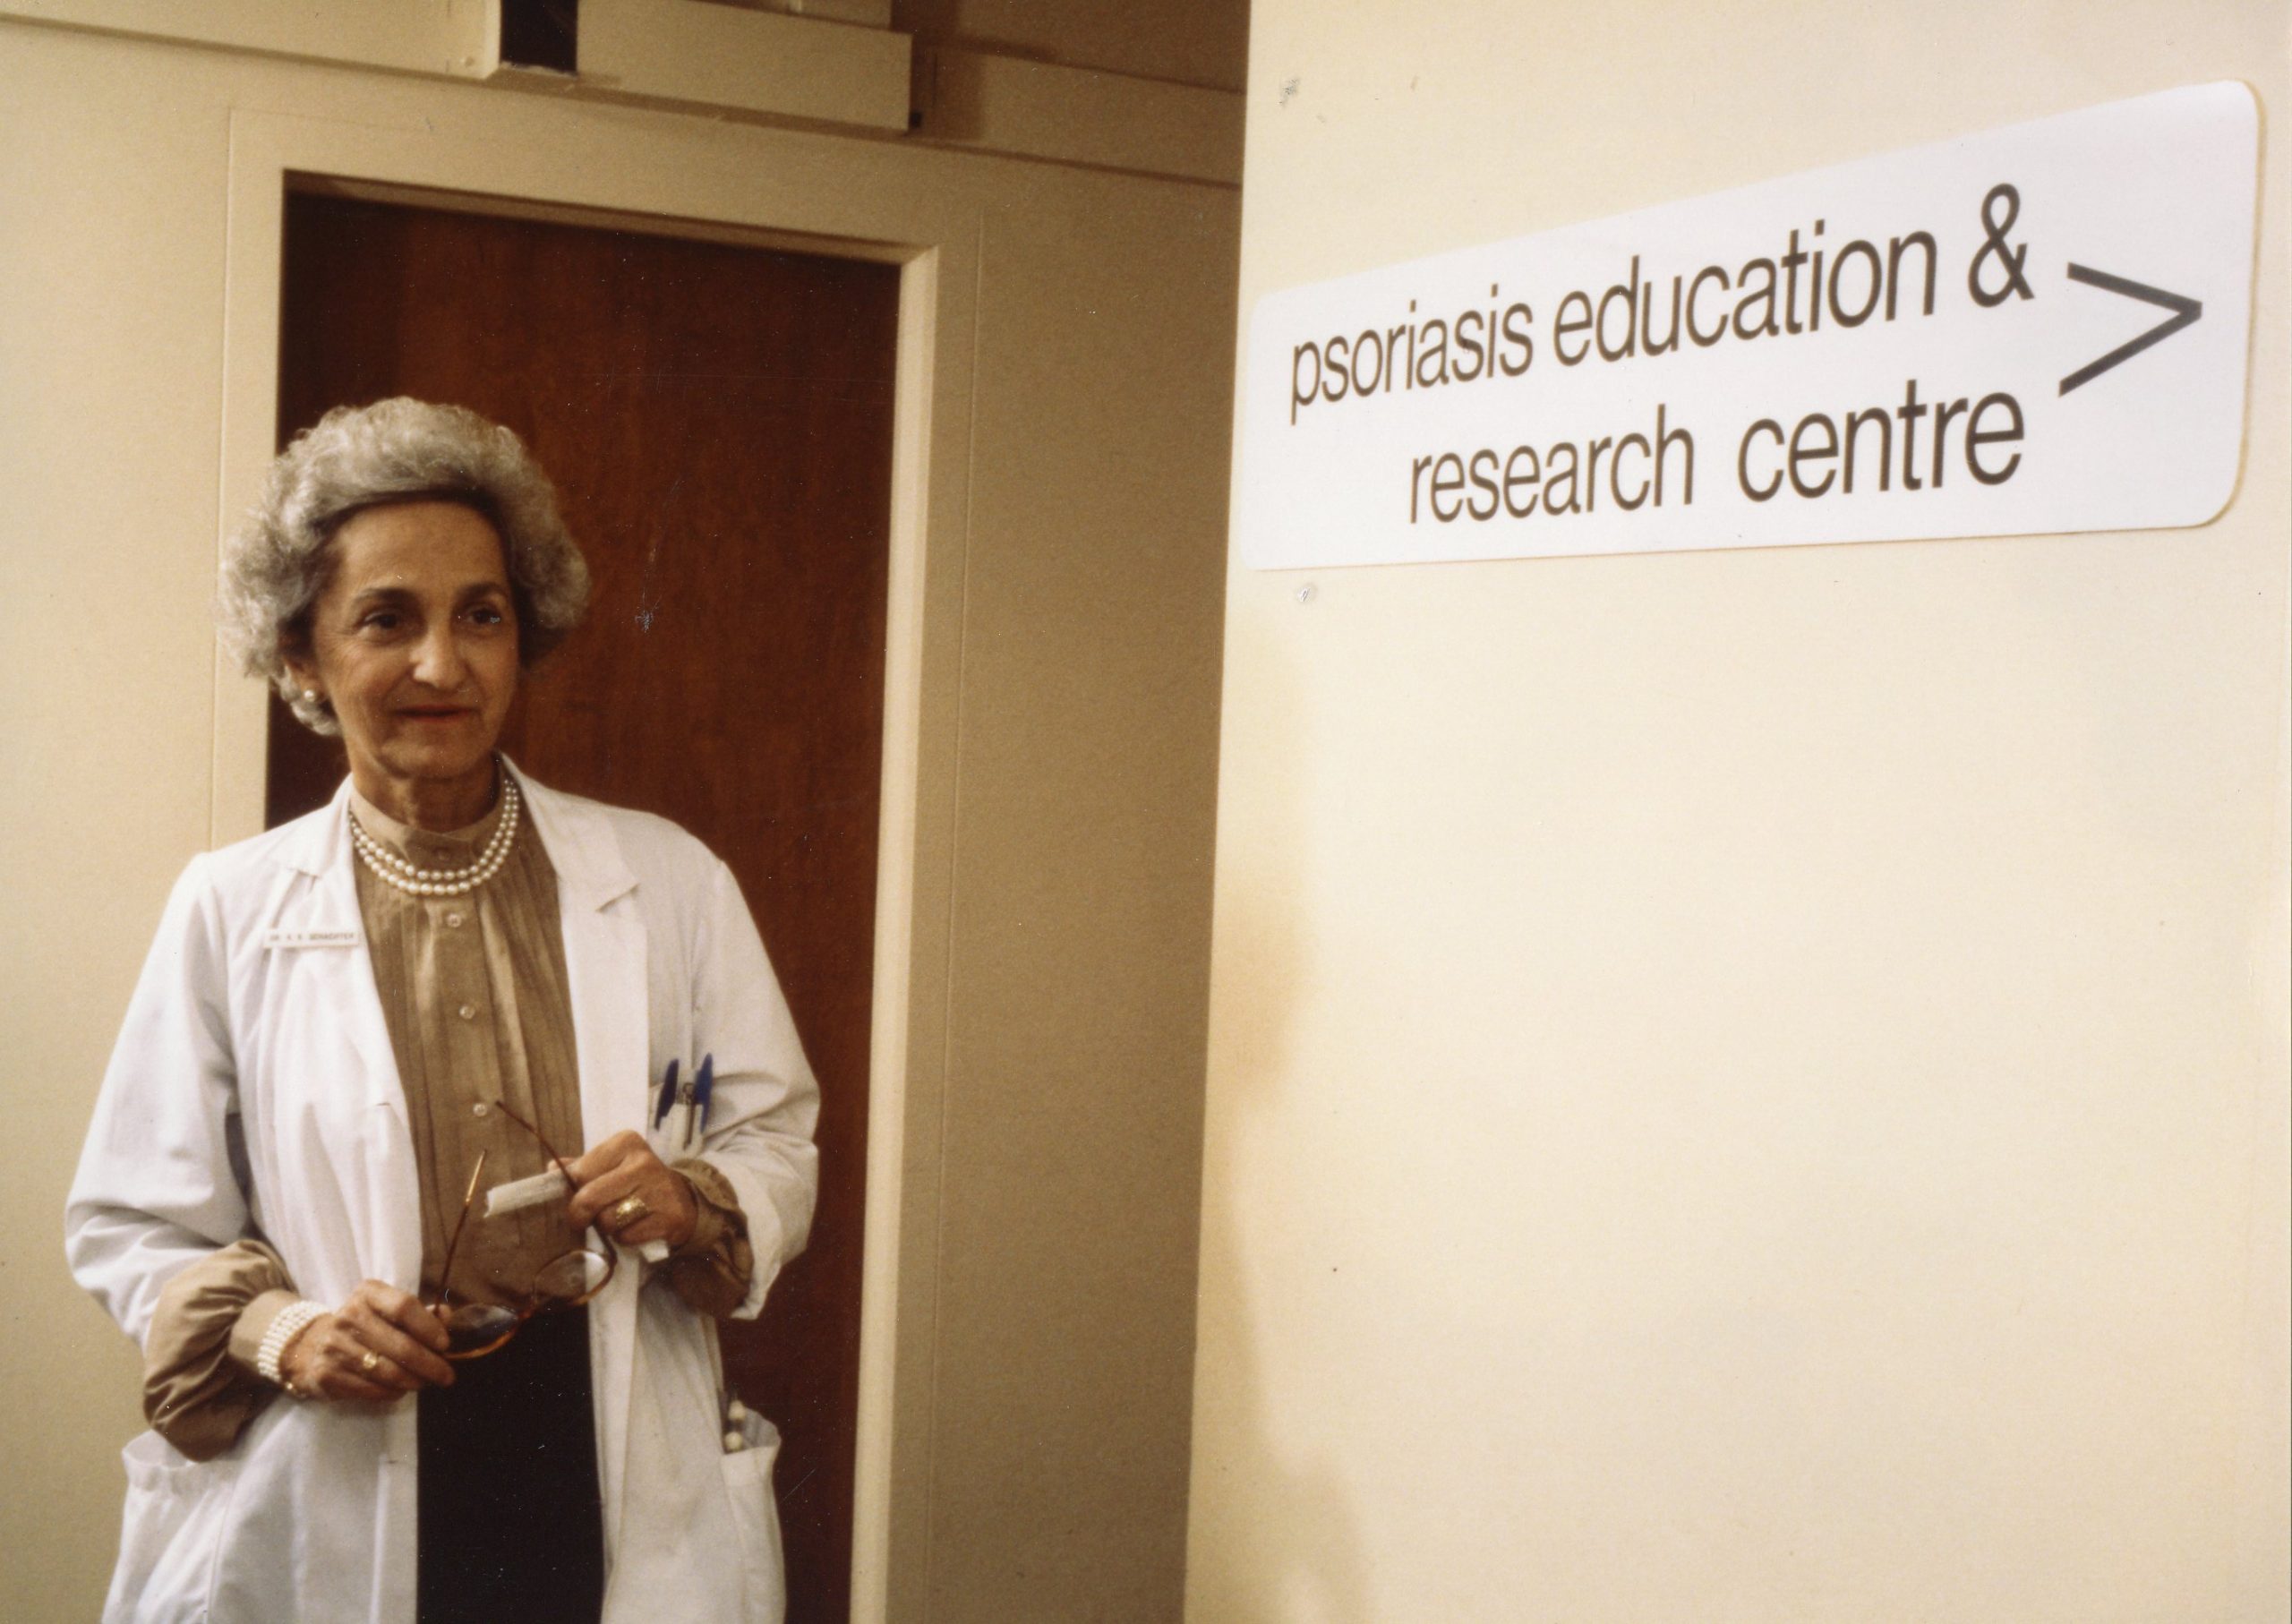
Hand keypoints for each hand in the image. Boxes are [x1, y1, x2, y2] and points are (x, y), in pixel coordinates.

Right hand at [280, 1280, 454, 1399]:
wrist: (310, 1347)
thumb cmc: (364, 1326)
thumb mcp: (387, 1310)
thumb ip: (420, 1313)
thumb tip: (447, 1315)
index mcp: (367, 1293)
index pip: (404, 1306)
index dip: (430, 1327)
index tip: (445, 1345)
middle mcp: (348, 1316)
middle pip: (401, 1345)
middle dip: (431, 1364)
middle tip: (447, 1375)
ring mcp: (334, 1346)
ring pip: (388, 1372)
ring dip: (414, 1381)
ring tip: (426, 1382)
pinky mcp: (326, 1375)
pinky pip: (371, 1389)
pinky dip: (392, 1392)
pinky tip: (401, 1389)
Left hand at [564, 1130, 697, 1250]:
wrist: (683, 1200)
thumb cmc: (635, 1182)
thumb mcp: (611, 1166)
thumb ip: (581, 1167)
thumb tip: (551, 1170)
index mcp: (626, 1143)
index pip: (579, 1173)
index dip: (570, 1192)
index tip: (573, 1199)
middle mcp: (643, 1162)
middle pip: (590, 1199)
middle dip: (581, 1215)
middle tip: (581, 1220)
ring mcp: (659, 1190)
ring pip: (607, 1221)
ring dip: (606, 1227)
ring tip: (617, 1219)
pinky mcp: (669, 1217)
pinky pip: (627, 1236)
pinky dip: (624, 1238)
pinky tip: (634, 1228)